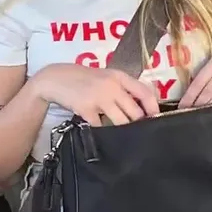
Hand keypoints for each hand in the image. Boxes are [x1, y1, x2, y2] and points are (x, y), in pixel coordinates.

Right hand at [31, 63, 160, 125]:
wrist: (56, 78)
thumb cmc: (84, 78)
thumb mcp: (106, 76)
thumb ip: (123, 87)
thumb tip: (144, 105)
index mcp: (119, 76)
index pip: (144, 92)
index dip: (153, 108)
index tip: (155, 119)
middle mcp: (112, 86)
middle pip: (135, 111)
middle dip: (138, 124)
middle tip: (139, 131)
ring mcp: (99, 98)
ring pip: (121, 121)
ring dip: (123, 130)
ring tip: (123, 134)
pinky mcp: (86, 110)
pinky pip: (101, 126)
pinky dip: (103, 131)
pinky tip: (102, 132)